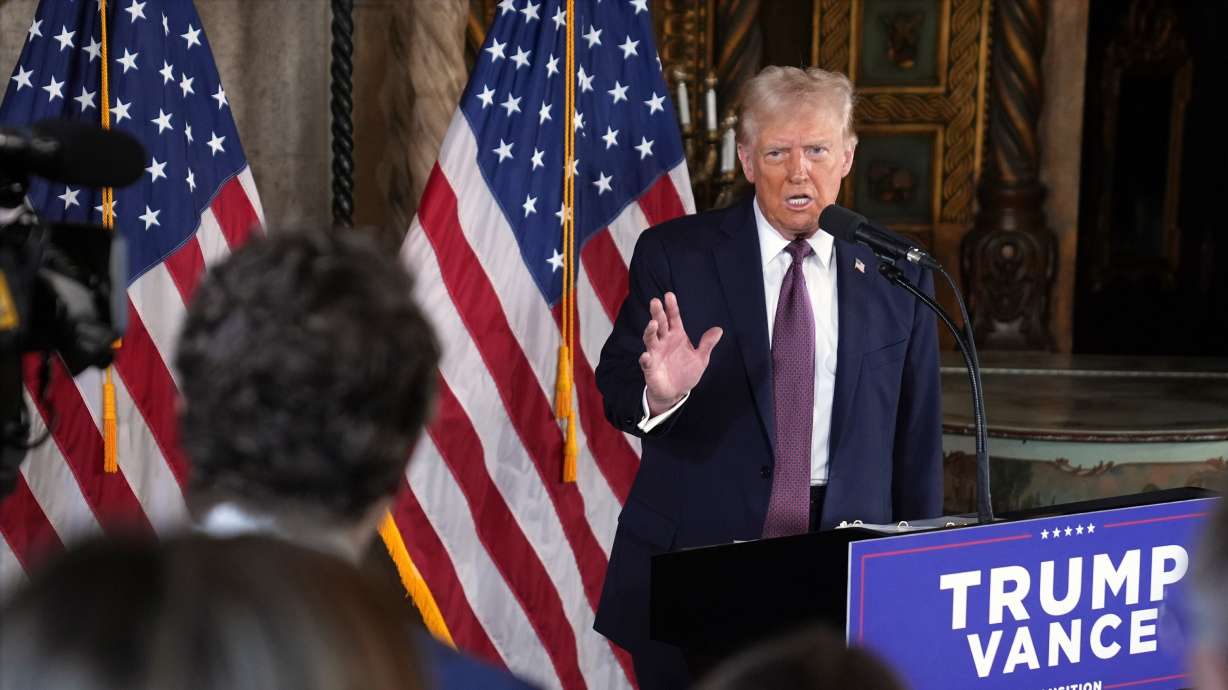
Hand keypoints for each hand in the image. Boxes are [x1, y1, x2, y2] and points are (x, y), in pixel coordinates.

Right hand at [639, 292, 722, 415]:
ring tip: (653, 324)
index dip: (671, 307)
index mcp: (677, 336)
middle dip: (657, 313)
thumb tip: (719, 330)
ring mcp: (656, 353)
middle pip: (660, 324)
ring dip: (650, 331)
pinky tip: (646, 356)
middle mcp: (664, 341)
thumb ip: (707, 344)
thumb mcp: (701, 358)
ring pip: (650, 339)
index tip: (669, 295)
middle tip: (655, 301)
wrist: (676, 392)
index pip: (673, 318)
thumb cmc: (686, 372)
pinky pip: (646, 361)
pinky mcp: (650, 367)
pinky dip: (645, 358)